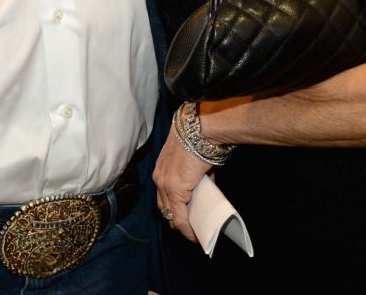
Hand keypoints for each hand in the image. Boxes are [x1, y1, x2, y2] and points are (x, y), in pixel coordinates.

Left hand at [153, 124, 211, 241]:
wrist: (201, 130)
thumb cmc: (200, 140)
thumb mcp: (193, 160)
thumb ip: (196, 177)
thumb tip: (206, 190)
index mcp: (161, 169)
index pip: (163, 195)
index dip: (173, 208)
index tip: (184, 218)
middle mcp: (159, 178)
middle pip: (164, 207)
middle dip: (176, 219)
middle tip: (190, 227)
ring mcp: (165, 185)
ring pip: (170, 214)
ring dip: (182, 225)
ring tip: (194, 232)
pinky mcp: (175, 190)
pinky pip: (179, 217)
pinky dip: (187, 228)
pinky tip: (194, 235)